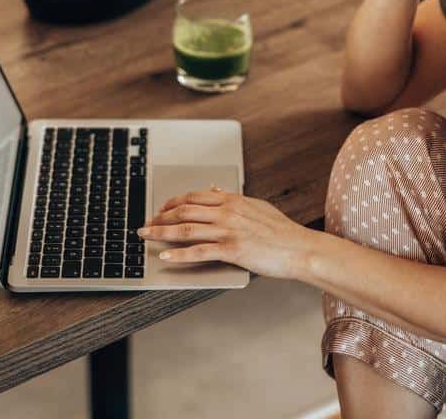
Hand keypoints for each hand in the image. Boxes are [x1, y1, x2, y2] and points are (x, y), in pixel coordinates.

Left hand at [138, 187, 318, 279]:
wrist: (299, 248)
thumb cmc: (281, 231)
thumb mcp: (257, 206)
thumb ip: (234, 198)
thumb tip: (216, 188)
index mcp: (233, 200)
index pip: (194, 196)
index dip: (172, 202)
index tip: (160, 209)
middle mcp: (228, 212)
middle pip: (184, 211)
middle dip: (160, 217)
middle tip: (146, 223)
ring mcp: (229, 231)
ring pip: (186, 229)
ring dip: (162, 233)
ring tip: (146, 237)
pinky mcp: (232, 250)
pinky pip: (199, 251)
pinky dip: (178, 254)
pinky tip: (165, 257)